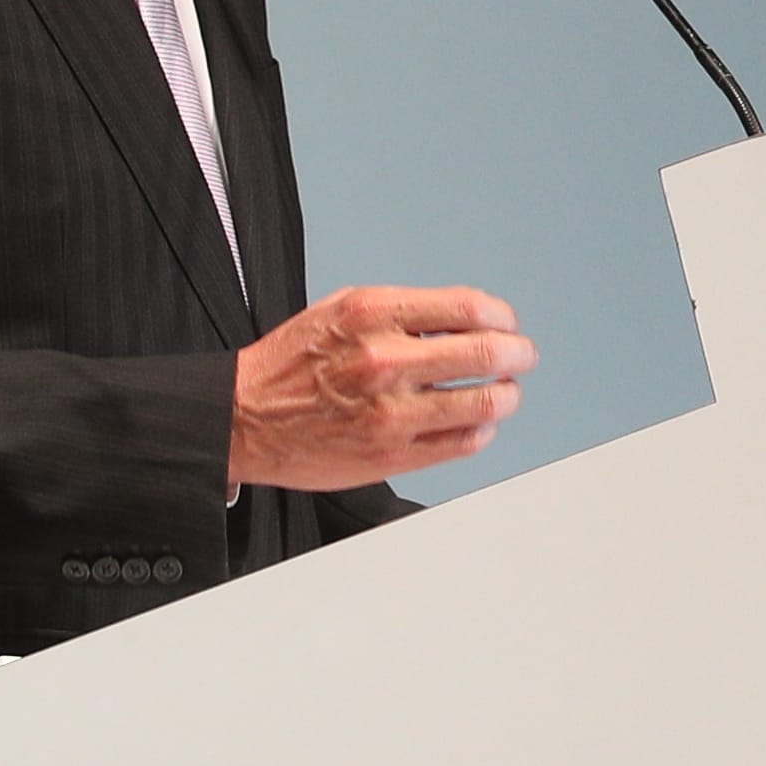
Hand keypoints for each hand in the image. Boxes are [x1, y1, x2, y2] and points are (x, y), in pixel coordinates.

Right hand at [226, 286, 533, 491]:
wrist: (244, 418)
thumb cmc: (292, 363)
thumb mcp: (342, 310)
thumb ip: (404, 311)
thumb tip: (466, 318)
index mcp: (373, 316)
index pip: (468, 309)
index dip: (502, 316)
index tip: (506, 323)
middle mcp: (385, 362)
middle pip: (485, 353)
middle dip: (517, 354)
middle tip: (521, 356)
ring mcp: (390, 414)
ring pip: (483, 404)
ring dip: (506, 396)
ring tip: (504, 392)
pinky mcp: (391, 456)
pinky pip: (462, 444)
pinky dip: (481, 431)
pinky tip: (477, 422)